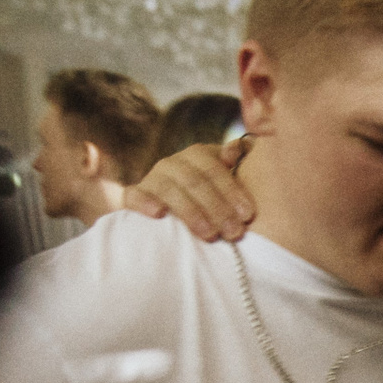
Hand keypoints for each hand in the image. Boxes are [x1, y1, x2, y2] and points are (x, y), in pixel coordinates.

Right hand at [124, 136, 256, 240]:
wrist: (165, 213)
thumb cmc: (208, 198)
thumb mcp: (224, 181)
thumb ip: (234, 164)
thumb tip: (237, 147)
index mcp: (197, 156)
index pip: (213, 168)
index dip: (232, 190)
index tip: (248, 215)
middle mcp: (173, 164)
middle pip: (194, 181)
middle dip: (217, 208)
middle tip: (234, 232)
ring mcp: (152, 179)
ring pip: (169, 190)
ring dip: (191, 212)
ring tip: (209, 235)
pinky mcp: (133, 196)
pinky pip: (135, 196)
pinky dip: (145, 203)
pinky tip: (158, 214)